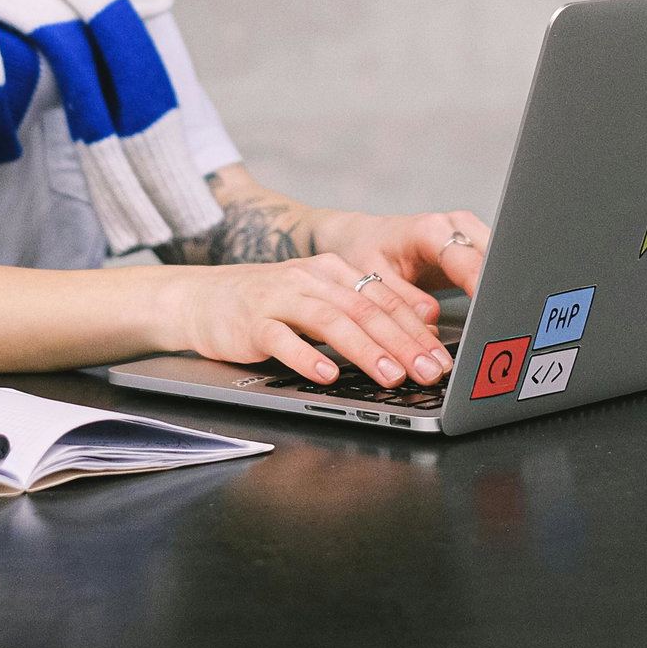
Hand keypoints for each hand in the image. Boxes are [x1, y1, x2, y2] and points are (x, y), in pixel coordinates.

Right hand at [157, 250, 457, 391]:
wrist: (203, 298)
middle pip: (365, 309)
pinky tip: (326, 376)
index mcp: (333, 271)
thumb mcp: (319, 303)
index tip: (442, 358)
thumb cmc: (270, 307)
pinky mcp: (252, 322)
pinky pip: (282, 339)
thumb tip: (416, 338)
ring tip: (390, 376)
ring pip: (330, 321)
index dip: (417, 328)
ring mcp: (280, 298)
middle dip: (402, 343)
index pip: (384, 298)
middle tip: (429, 372)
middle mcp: (310, 278)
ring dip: (364, 350)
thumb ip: (361, 314)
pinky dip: (306, 358)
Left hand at [308, 207, 488, 302]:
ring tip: (497, 319)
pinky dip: (497, 286)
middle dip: (498, 289)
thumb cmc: (368, 253)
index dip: (482, 286)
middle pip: (493, 257)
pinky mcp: (477, 246)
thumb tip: (430, 316)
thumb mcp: (373, 277)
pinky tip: (493, 307)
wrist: (367, 238)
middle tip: (497, 324)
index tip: (491, 310)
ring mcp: (470, 233)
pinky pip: (497, 265)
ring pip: (501, 260)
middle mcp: (455, 225)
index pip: (468, 260)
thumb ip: (401, 299)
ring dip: (501, 288)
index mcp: (430, 229)